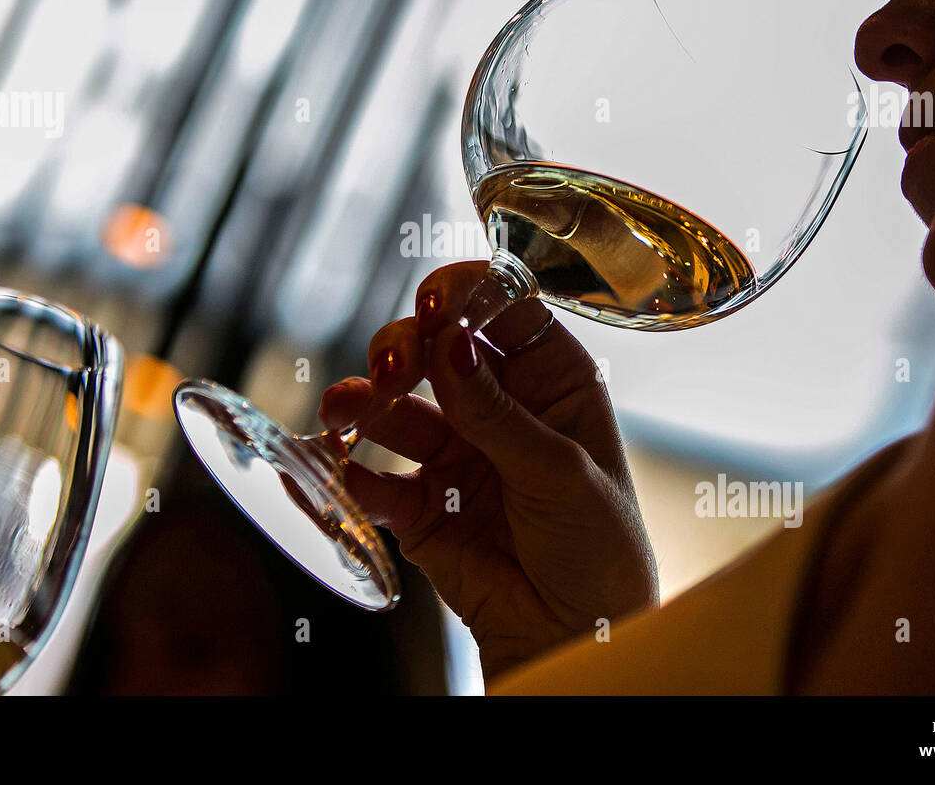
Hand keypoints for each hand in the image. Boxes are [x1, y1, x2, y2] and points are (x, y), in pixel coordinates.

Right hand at [319, 261, 657, 679]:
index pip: (504, 310)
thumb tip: (451, 345)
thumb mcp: (561, 474)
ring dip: (367, 399)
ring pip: (398, 406)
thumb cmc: (600, 549)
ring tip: (346, 407)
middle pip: (438, 347)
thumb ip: (499, 414)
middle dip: (407, 347)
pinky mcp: (421, 504)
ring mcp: (456, 451)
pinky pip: (375, 478)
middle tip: (393, 367)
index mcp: (552, 380)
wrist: (576, 637)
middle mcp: (499, 404)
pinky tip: (333, 463)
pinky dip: (348, 469)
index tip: (435, 302)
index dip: (468, 297)